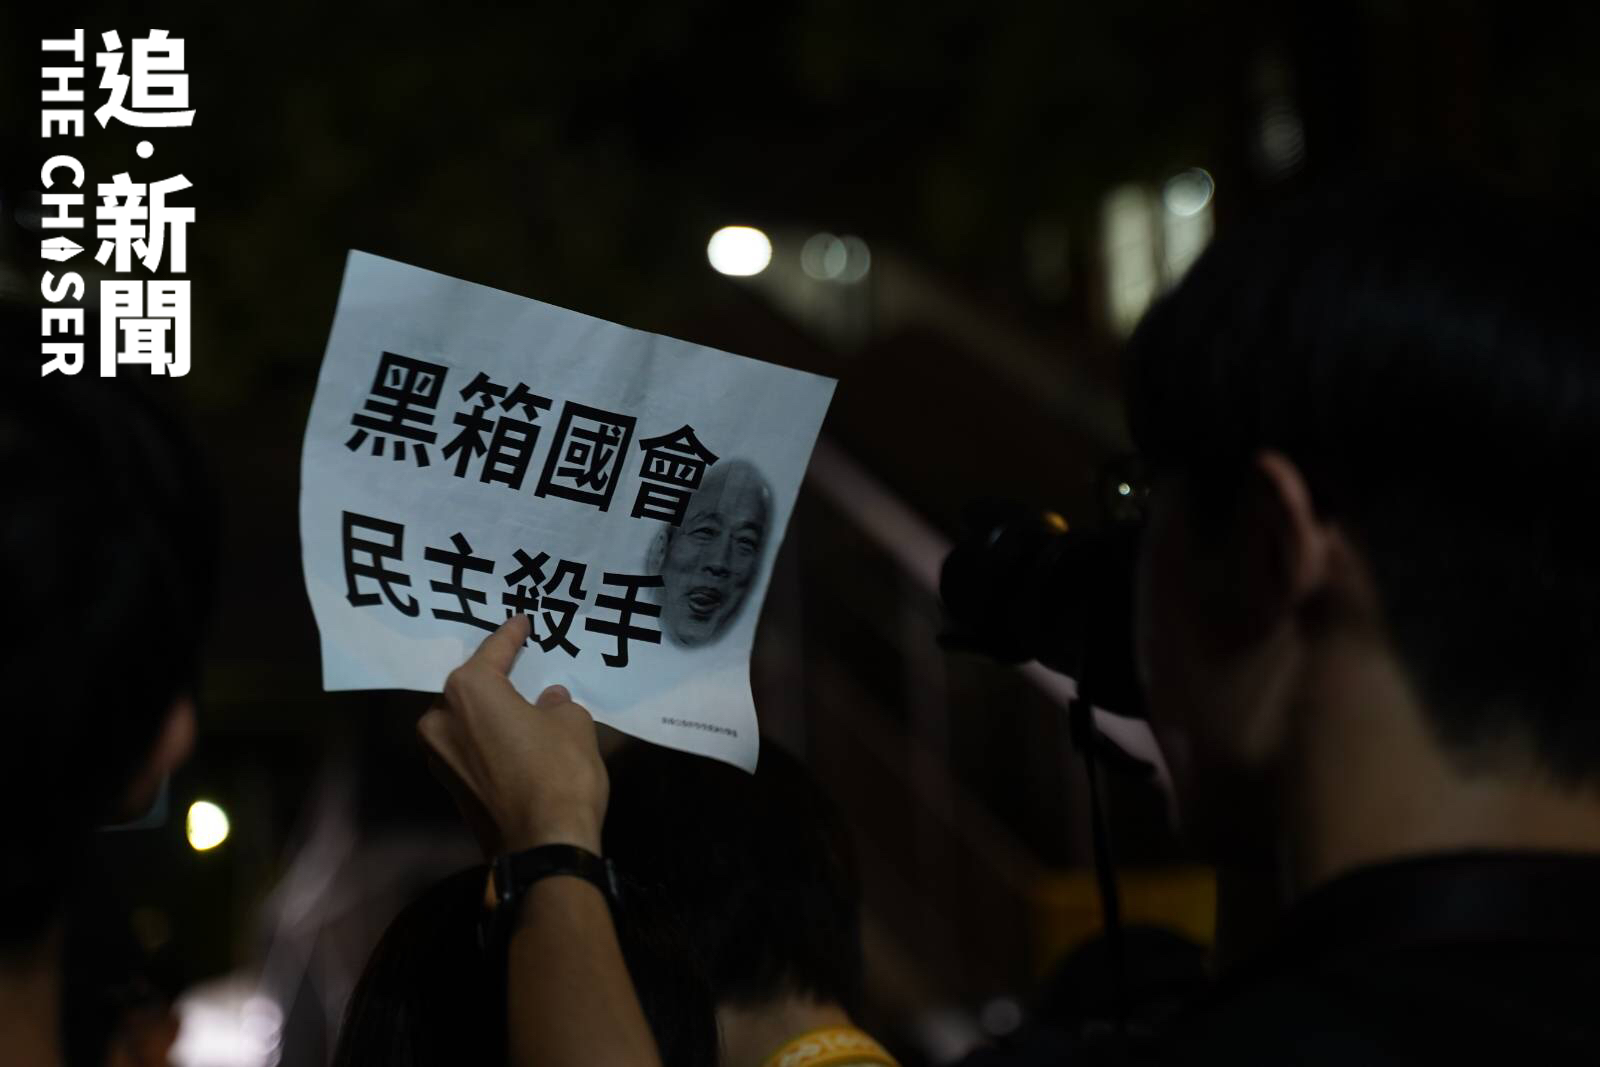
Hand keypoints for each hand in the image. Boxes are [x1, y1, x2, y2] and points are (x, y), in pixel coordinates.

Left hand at [418, 615, 607, 854]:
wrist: (542, 845)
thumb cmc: (559, 771)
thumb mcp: (573, 724)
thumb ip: (557, 704)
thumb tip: (547, 701)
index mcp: (468, 690)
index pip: (494, 651)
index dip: (512, 635)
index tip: (522, 621)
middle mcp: (440, 718)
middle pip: (470, 686)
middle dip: (495, 677)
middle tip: (520, 665)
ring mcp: (438, 755)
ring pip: (465, 719)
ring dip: (490, 711)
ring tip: (519, 703)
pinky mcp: (447, 785)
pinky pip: (468, 746)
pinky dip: (487, 738)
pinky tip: (513, 737)